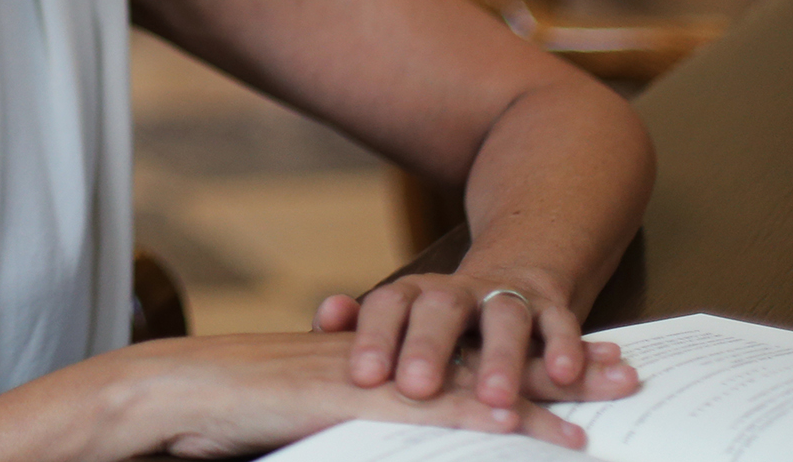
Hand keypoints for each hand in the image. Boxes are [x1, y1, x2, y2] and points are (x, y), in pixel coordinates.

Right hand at [118, 331, 591, 457]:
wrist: (170, 396)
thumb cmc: (220, 417)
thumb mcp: (299, 421)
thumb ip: (344, 425)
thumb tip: (377, 436)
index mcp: (374, 365)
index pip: (463, 359)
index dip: (524, 362)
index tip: (578, 367)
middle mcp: (383, 361)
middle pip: (485, 356)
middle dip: (556, 361)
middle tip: (623, 366)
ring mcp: (372, 377)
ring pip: (476, 377)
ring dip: (547, 387)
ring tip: (609, 392)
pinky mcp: (354, 401)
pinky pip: (436, 412)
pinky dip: (491, 423)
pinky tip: (537, 434)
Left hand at [311, 277, 637, 411]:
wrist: (510, 278)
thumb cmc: (439, 323)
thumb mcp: (400, 324)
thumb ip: (360, 327)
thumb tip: (328, 313)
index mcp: (413, 296)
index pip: (388, 306)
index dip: (374, 338)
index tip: (363, 377)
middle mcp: (457, 292)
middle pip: (441, 307)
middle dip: (429, 347)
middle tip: (416, 387)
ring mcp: (505, 297)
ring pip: (504, 316)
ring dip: (502, 358)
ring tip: (498, 399)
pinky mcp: (551, 307)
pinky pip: (560, 322)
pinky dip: (563, 346)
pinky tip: (563, 373)